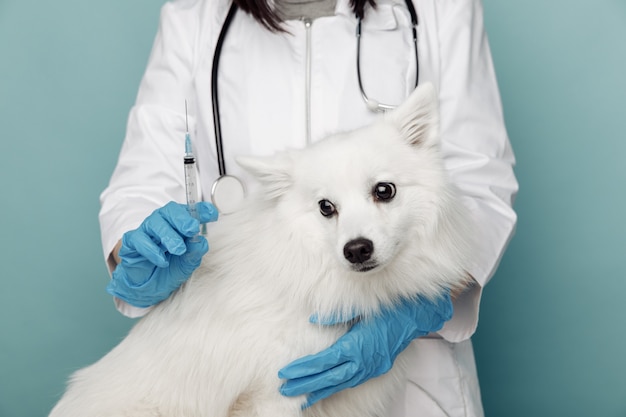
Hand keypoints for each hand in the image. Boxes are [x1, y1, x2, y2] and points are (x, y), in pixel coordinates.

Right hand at [106, 201, 217, 307]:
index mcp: (179, 224)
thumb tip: (201, 242)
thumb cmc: (170, 269)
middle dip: (182, 219)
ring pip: (155, 223)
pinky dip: (152, 250)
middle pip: (170, 210)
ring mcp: (147, 230)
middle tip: (192, 230)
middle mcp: (163, 223)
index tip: (212, 214)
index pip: (191, 211)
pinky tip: (162, 261)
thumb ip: (194, 252)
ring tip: (178, 250)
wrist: (148, 288)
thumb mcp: (188, 263)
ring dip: (169, 235)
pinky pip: (139, 239)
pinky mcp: (132, 241)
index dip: (202, 210)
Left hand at [278, 293, 452, 407]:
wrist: (414, 319)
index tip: (286, 373)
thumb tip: (313, 319)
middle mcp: (361, 362)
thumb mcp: (360, 310)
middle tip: (284, 389)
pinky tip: (325, 390)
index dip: (304, 369)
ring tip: (300, 396)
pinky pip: (350, 383)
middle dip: (305, 384)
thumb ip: (335, 316)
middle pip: (328, 378)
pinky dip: (335, 388)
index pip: (324, 362)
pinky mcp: (373, 370)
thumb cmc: (386, 312)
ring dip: (318, 390)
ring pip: (339, 384)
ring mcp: (368, 368)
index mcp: (355, 346)